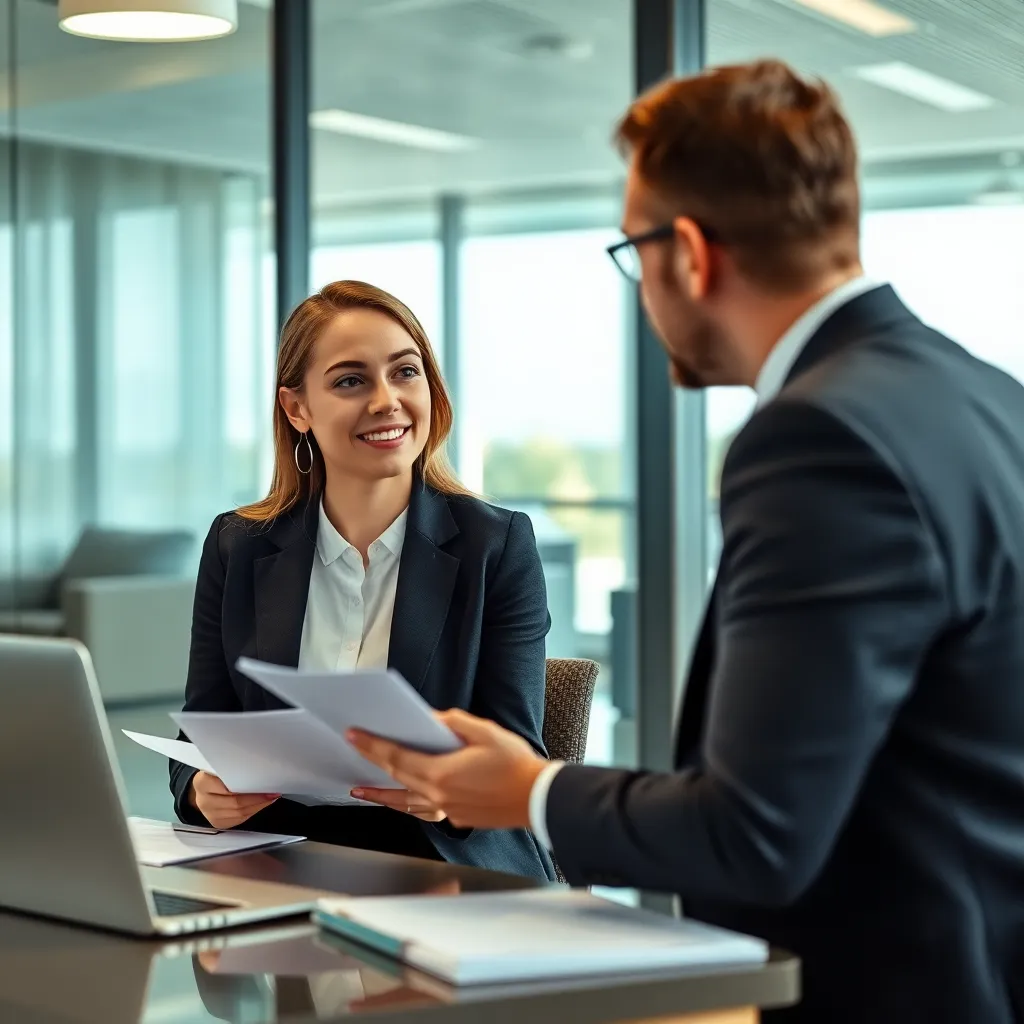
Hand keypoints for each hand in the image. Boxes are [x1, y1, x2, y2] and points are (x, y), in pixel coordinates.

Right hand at [188, 770, 279, 828]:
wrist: (204, 790)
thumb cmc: (215, 776)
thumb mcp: (219, 768)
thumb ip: (233, 768)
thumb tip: (259, 768)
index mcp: (202, 782)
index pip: (226, 786)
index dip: (246, 784)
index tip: (262, 780)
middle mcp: (203, 800)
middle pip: (235, 802)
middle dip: (257, 797)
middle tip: (272, 791)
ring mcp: (209, 814)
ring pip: (239, 813)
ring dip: (258, 805)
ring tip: (271, 797)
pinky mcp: (217, 823)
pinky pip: (239, 819)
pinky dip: (253, 811)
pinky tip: (261, 804)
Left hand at [347, 710, 546, 829]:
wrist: (537, 797)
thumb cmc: (516, 765)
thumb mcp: (485, 732)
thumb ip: (453, 723)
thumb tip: (432, 719)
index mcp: (442, 773)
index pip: (397, 757)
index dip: (373, 745)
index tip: (355, 736)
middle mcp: (439, 795)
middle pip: (396, 778)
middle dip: (371, 763)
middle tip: (354, 750)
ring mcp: (447, 809)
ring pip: (405, 802)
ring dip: (382, 795)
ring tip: (362, 790)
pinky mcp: (457, 817)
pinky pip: (423, 811)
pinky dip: (408, 805)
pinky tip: (403, 801)